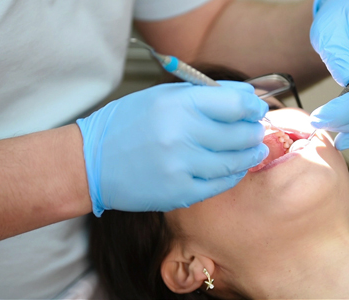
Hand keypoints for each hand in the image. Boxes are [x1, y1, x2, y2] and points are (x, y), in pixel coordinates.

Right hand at [76, 81, 268, 215]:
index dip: (252, 107)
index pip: (235, 104)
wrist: (91, 162)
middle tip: (256, 130)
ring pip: (234, 162)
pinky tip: (234, 167)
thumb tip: (247, 96)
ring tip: (254, 150)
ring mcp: (181, 167)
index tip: (256, 109)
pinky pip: (220, 184)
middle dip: (254, 131)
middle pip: (240, 134)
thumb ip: (205, 94)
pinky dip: (233, 175)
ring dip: (250, 155)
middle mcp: (180, 135)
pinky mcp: (179, 192)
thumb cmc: (128, 124)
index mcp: (177, 105)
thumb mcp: (162, 96)